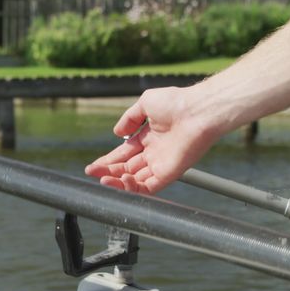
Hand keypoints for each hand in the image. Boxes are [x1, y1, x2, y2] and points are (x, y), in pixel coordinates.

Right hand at [85, 86, 218, 194]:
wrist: (197, 111)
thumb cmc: (177, 102)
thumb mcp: (146, 103)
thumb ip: (129, 118)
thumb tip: (117, 133)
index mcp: (149, 137)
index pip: (124, 153)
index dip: (108, 160)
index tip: (93, 166)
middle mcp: (154, 153)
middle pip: (126, 168)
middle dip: (108, 171)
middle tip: (92, 173)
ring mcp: (161, 165)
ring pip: (134, 181)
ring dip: (117, 182)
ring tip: (103, 179)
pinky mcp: (168, 174)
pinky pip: (147, 188)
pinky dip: (133, 188)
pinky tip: (121, 179)